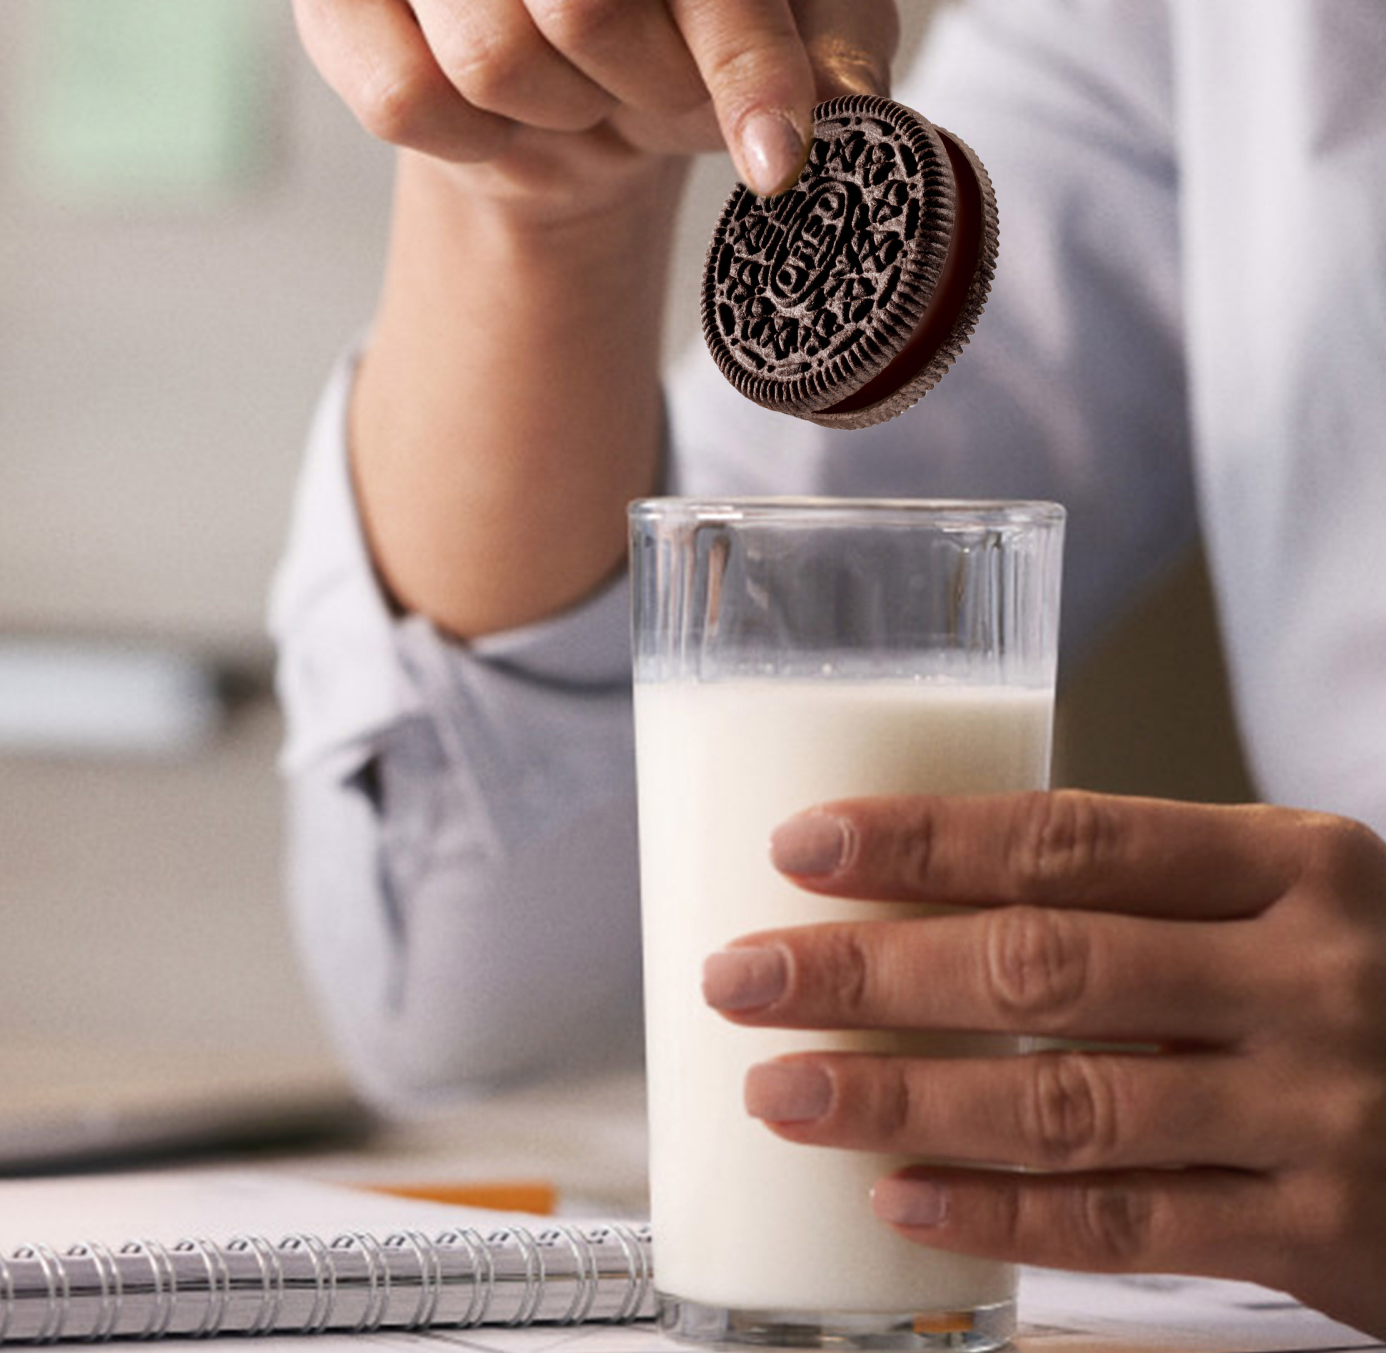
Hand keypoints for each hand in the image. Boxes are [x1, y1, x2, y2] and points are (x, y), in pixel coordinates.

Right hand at [291, 0, 897, 205]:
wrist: (566, 92)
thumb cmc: (678, 33)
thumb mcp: (793, 29)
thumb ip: (837, 47)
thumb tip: (848, 107)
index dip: (743, 56)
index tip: (780, 155)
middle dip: (647, 89)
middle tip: (658, 97)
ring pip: (494, 55)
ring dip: (561, 114)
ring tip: (577, 92)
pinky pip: (405, 98)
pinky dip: (475, 143)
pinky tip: (497, 115)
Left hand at [702, 790, 1385, 1336]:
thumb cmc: (1368, 983)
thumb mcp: (1285, 904)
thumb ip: (1142, 902)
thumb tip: (920, 904)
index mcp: (1289, 861)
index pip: (1070, 836)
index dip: (924, 840)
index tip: (800, 847)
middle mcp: (1307, 974)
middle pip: (1044, 964)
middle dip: (872, 972)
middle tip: (746, 977)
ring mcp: (1324, 1108)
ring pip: (1068, 1102)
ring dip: (905, 1100)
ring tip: (785, 1093)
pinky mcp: (1332, 1233)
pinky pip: (1134, 1228)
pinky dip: (1004, 1213)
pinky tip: (900, 1198)